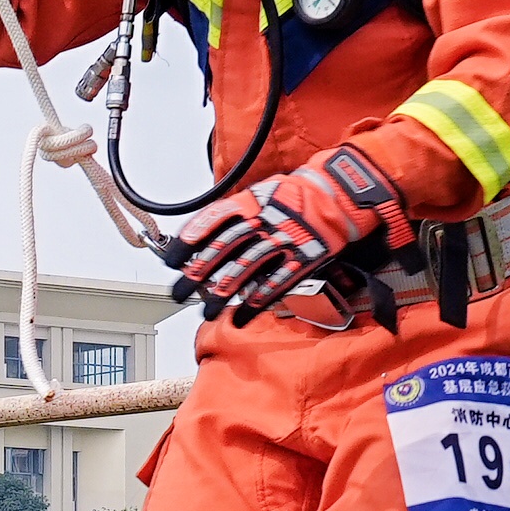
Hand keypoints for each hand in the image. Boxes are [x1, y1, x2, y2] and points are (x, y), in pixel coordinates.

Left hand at [174, 146, 408, 322]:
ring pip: (248, 268)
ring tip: (207, 310)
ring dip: (225, 292)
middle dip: (199, 273)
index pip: (214, 219)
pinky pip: (278, 282)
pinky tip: (243, 316)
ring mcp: (285, 240)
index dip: (191, 240)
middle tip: (179, 292)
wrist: (338, 195)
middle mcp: (265, 220)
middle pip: (225, 248)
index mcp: (252, 201)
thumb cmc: (294, 197)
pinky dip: (259, 300)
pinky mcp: (305, 258)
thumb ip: (232, 213)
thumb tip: (199, 234)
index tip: (171, 260)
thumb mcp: (260, 194)